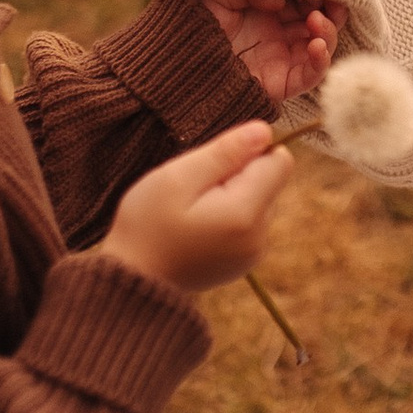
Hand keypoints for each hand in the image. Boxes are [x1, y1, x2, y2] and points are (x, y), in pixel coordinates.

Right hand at [104, 124, 292, 296]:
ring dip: (232, 196)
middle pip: (270, 182)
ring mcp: (253, 253)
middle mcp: (260, 236)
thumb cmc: (146, 226)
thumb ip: (225, 153)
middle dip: (238, 175)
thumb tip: (264, 131)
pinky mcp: (244, 262)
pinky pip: (248, 224)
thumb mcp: (177, 178)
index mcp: (247, 213)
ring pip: (259, 201)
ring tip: (192, 211)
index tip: (213, 165)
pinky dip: (228, 217)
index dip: (249, 151)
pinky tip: (197, 228)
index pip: (280, 162)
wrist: (133, 282)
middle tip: (194, 190)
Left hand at [200, 0, 343, 105]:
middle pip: (321, 20)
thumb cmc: (195, 25)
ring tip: (316, 19)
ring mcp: (284, 58)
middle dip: (331, 8)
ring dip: (328, 31)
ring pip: (323, 45)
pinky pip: (312, 76)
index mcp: (270, 11)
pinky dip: (322, 61)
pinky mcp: (283, 82)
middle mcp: (281, 33)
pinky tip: (318, 44)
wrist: (180, 64)